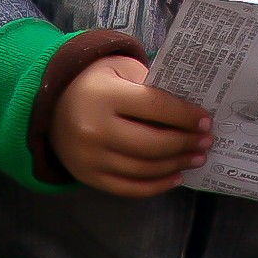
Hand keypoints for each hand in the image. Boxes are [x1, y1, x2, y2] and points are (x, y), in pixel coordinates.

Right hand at [49, 54, 212, 196]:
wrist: (51, 105)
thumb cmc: (95, 82)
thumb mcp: (119, 69)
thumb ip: (150, 83)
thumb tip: (188, 109)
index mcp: (105, 96)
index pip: (155, 107)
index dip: (185, 116)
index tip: (206, 121)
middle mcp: (95, 129)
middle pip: (152, 144)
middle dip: (185, 144)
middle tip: (206, 142)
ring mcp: (90, 158)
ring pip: (144, 169)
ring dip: (176, 165)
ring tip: (196, 158)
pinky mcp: (88, 177)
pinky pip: (128, 188)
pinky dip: (156, 186)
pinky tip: (175, 176)